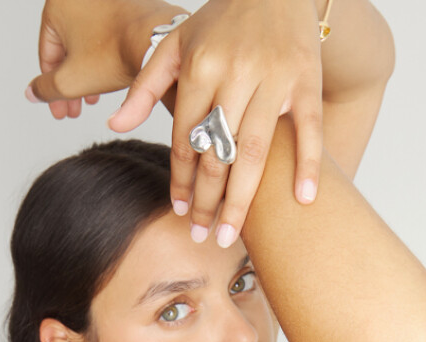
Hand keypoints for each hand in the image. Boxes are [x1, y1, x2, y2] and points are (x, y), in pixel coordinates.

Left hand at [26, 0, 323, 247]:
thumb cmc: (222, 21)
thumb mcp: (175, 43)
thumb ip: (144, 86)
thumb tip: (116, 125)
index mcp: (200, 67)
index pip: (186, 138)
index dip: (180, 180)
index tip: (178, 213)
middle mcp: (235, 74)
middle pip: (216, 153)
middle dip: (206, 201)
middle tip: (201, 237)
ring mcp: (274, 79)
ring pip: (253, 152)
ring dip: (241, 200)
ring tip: (229, 236)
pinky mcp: (307, 81)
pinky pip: (309, 130)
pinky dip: (308, 165)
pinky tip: (303, 201)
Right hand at [26, 0, 183, 118]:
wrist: (156, 42)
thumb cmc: (116, 54)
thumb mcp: (71, 81)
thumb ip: (46, 89)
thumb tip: (33, 92)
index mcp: (57, 6)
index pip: (47, 55)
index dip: (51, 89)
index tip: (60, 111)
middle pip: (67, 50)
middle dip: (70, 84)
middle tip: (74, 109)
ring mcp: (104, 0)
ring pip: (87, 45)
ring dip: (86, 74)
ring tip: (92, 99)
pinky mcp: (125, 7)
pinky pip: (107, 37)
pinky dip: (104, 59)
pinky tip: (109, 78)